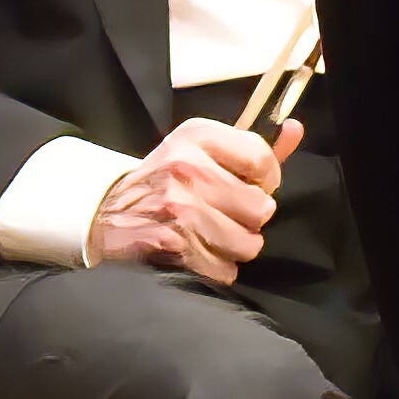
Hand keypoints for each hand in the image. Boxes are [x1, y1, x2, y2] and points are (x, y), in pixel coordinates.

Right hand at [91, 117, 295, 285]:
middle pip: (261, 208)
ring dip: (235, 247)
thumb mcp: (199, 152)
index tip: (252, 185)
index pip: (262, 159)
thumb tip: (296, 128)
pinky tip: (196, 252)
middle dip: (249, 218)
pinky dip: (216, 268)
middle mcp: (186, 168)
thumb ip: (250, 147)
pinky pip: (226, 270)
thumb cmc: (162, 183)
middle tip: (225, 213)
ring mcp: (178, 209)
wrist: (103, 215)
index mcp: (195, 137)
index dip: (266, 180)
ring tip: (211, 235)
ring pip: (248, 244)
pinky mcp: (171, 246)